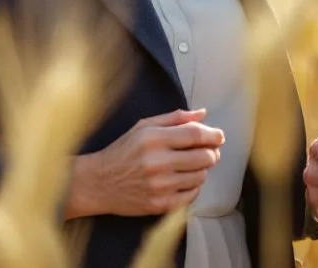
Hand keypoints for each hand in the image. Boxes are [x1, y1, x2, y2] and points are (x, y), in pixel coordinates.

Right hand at [65, 108, 224, 218]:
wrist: (98, 183)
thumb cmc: (123, 151)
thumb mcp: (143, 127)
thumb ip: (175, 118)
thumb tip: (203, 114)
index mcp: (154, 139)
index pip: (196, 135)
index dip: (213, 135)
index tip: (219, 136)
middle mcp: (158, 162)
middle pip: (204, 157)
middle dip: (211, 153)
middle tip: (208, 151)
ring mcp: (159, 186)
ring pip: (201, 176)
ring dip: (202, 170)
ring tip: (191, 166)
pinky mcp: (160, 204)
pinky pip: (192, 195)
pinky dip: (193, 186)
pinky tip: (183, 180)